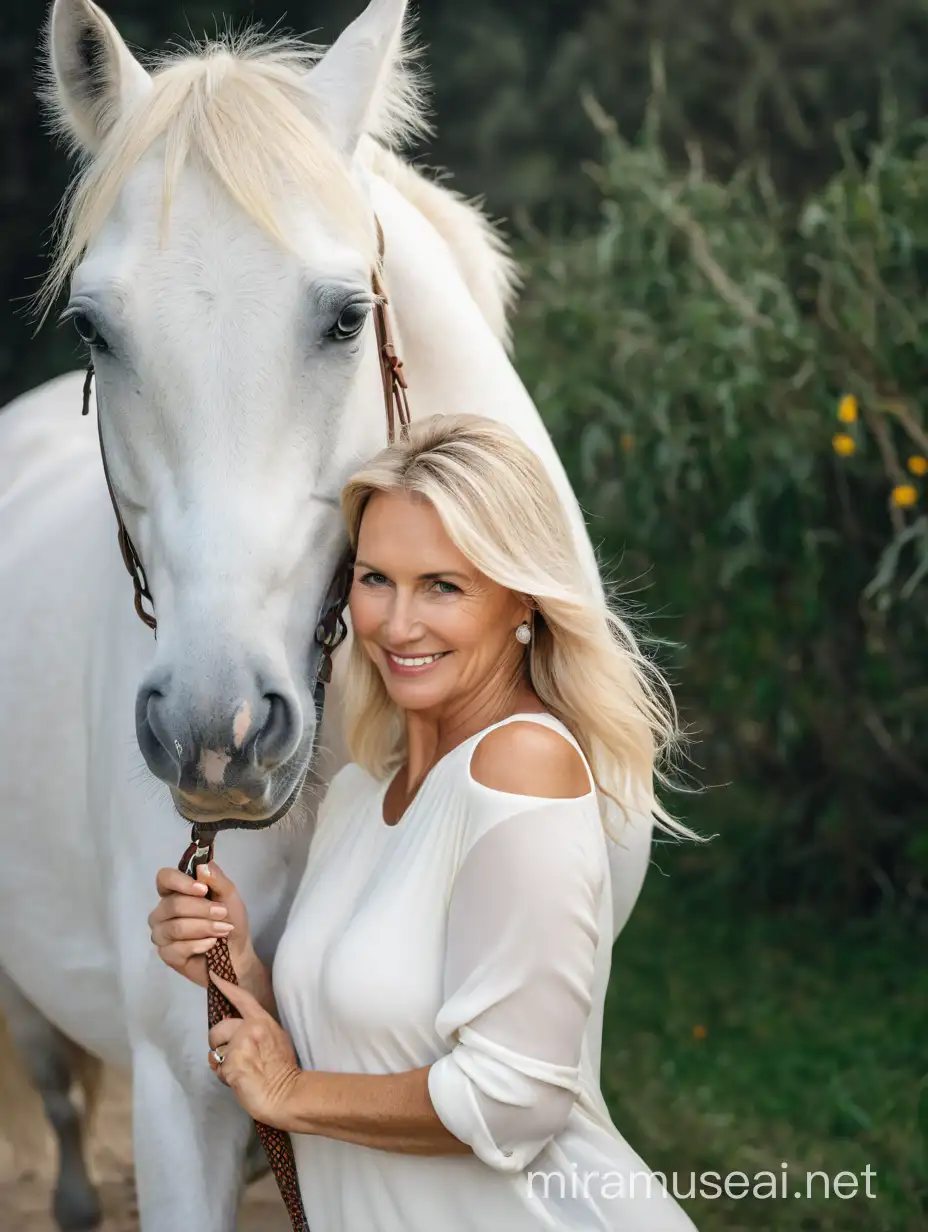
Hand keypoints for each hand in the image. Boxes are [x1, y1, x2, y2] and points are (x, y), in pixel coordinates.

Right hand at [149, 861, 254, 988]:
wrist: (237, 955)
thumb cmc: (231, 921)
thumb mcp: (230, 896)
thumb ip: (217, 879)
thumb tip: (201, 866)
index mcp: (176, 892)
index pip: (164, 878)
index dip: (180, 882)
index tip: (203, 889)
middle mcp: (163, 911)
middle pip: (172, 905)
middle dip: (202, 909)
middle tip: (223, 913)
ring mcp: (162, 934)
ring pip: (174, 927)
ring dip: (203, 927)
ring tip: (222, 930)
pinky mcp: (166, 955)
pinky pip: (175, 948)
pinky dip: (198, 945)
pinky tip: (210, 944)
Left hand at [207, 974, 303, 1128]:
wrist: (288, 1095)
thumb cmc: (283, 1071)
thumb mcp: (276, 1040)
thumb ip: (256, 1031)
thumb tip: (236, 1035)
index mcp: (263, 1021)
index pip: (242, 999)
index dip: (226, 987)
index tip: (213, 976)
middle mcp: (250, 1029)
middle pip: (217, 1029)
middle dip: (217, 1044)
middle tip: (232, 1058)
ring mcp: (240, 1046)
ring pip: (215, 1052)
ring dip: (221, 1063)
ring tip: (240, 1072)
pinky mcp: (231, 1064)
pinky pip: (217, 1069)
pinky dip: (224, 1077)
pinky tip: (238, 1081)